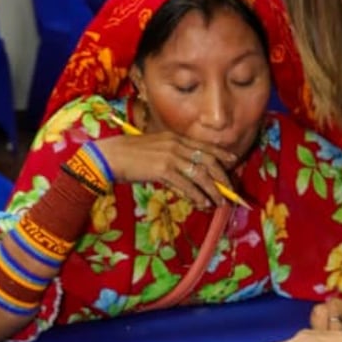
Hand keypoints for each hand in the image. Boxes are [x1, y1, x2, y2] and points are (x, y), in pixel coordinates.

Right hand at [101, 131, 239, 209]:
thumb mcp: (154, 150)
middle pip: (208, 160)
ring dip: (213, 190)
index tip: (233, 162)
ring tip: (220, 202)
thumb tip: (185, 175)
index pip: (204, 146)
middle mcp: (175, 145)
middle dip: (222, 177)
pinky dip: (197, 196)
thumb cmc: (129, 155)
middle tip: (230, 190)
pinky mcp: (162, 170)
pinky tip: (203, 203)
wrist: (109, 156)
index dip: (221, 155)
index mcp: (174, 138)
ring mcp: (170, 157)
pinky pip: (186, 185)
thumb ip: (171, 157)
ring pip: (200, 175)